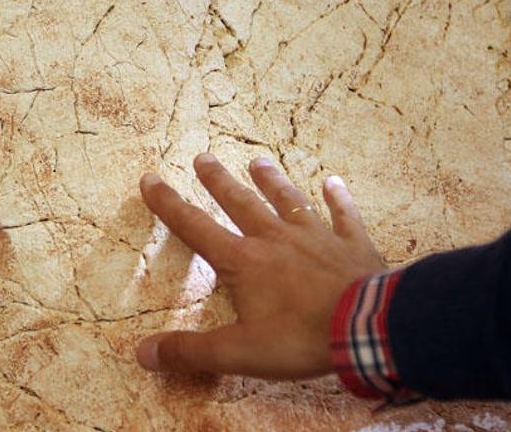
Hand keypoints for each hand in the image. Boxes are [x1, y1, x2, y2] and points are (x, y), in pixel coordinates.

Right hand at [135, 153, 384, 378]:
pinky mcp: (352, 245)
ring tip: (257, 162)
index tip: (150, 179)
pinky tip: (335, 182)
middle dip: (219, 181)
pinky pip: (344, 216)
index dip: (168, 204)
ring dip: (272, 181)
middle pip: (240, 202)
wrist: (368, 328)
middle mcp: (275, 239)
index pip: (195, 227)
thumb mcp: (239, 352)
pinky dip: (338, 199)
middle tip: (204, 157)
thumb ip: (191, 351)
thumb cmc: (300, 338)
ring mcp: (316, 237)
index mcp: (243, 261)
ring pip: (288, 201)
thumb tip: (142, 353)